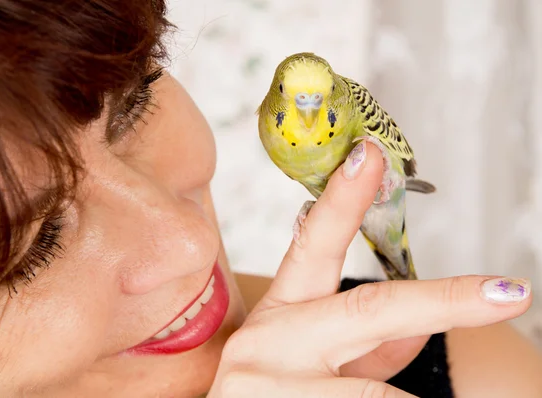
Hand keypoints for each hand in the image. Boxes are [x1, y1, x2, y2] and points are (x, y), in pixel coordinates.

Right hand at [209, 143, 531, 396]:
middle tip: (507, 294)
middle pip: (367, 311)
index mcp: (279, 317)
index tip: (370, 155)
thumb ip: (362, 350)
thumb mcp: (303, 367)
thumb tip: (423, 331)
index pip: (312, 247)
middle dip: (441, 301)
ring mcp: (267, 388)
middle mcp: (270, 344)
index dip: (343, 201)